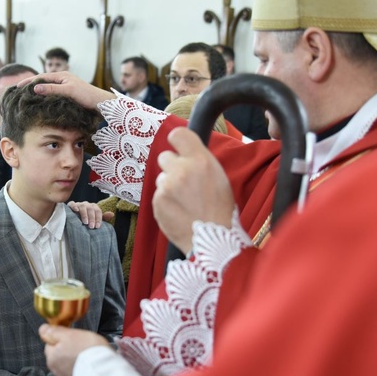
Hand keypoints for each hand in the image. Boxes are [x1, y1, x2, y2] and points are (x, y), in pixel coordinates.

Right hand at [18, 71, 114, 109]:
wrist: (101, 103)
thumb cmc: (86, 96)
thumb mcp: (68, 91)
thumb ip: (52, 89)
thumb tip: (35, 87)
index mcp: (62, 76)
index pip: (41, 77)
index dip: (28, 82)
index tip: (17, 87)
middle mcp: (63, 80)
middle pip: (43, 81)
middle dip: (30, 85)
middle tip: (17, 91)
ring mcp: (65, 87)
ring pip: (47, 88)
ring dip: (37, 92)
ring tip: (25, 97)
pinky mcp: (68, 95)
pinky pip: (52, 94)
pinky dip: (44, 97)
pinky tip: (39, 104)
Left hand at [39, 325, 109, 375]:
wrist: (102, 372)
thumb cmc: (87, 350)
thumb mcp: (69, 334)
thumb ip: (54, 332)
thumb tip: (42, 329)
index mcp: (51, 356)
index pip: (50, 342)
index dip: (61, 337)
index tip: (72, 335)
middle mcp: (55, 369)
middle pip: (59, 353)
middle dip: (68, 348)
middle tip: (82, 344)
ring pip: (67, 362)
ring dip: (74, 358)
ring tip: (87, 354)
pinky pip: (76, 370)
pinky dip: (81, 366)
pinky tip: (89, 363)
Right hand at [67, 201, 113, 228]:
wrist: (74, 219)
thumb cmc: (87, 220)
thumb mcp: (95, 220)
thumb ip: (103, 217)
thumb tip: (112, 214)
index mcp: (94, 207)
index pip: (98, 211)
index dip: (98, 219)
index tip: (97, 227)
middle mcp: (87, 204)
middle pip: (91, 209)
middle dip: (92, 218)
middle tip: (91, 227)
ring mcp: (79, 204)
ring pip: (83, 207)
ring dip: (84, 214)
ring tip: (85, 222)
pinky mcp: (71, 205)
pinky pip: (72, 204)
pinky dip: (74, 206)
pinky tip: (76, 211)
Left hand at [153, 127, 235, 253]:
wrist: (212, 241)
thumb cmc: (220, 210)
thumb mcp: (219, 177)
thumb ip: (200, 161)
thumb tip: (186, 152)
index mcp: (200, 160)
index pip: (178, 134)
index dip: (177, 141)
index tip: (179, 149)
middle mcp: (181, 170)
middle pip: (164, 156)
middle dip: (172, 167)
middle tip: (184, 182)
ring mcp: (166, 186)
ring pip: (161, 178)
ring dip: (169, 187)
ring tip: (185, 202)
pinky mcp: (156, 202)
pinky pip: (158, 195)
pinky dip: (165, 202)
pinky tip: (179, 212)